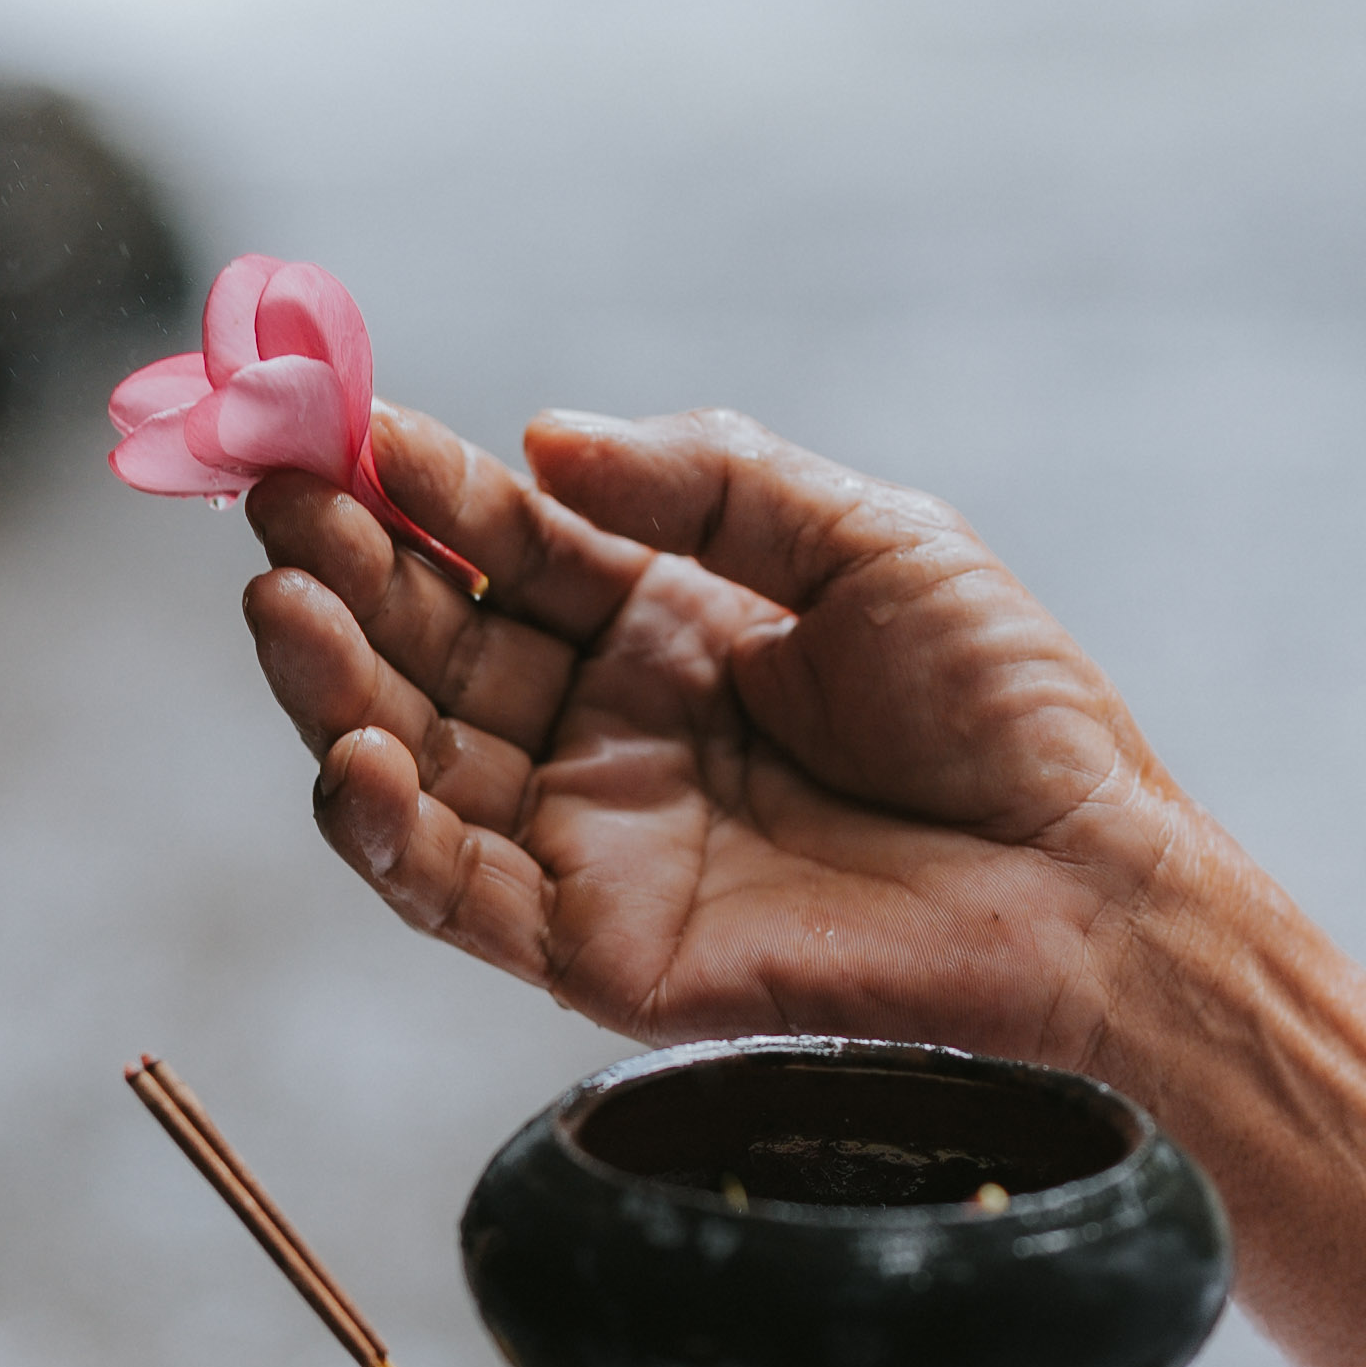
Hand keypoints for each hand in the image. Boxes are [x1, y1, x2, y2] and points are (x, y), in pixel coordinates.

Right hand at [245, 403, 1185, 1067]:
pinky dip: (384, 833)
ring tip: (280, 599)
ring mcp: (592, 839)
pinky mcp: (597, 949)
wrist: (1092, 885)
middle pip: (430, 639)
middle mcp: (606, 728)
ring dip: (331, 684)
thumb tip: (543, 441)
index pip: (499, 539)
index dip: (411, 480)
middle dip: (343, 565)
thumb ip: (711, 483)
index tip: (324, 417)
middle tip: (273, 493)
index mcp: (665, 623)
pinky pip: (454, 893)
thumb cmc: (1010, 713)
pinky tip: (347, 759)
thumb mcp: (875, 539)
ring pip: (412, 757)